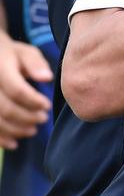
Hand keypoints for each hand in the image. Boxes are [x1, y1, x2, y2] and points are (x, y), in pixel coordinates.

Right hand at [0, 34, 52, 148]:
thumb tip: (47, 78)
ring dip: (16, 130)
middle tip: (43, 118)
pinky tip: (14, 143)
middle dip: (27, 117)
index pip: (17, 90)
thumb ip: (35, 63)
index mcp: (0, 67)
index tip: (47, 106)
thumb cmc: (11, 55)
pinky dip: (1, 139)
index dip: (34, 101)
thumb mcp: (25, 52)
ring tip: (32, 130)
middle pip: (6, 109)